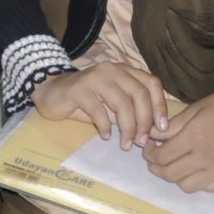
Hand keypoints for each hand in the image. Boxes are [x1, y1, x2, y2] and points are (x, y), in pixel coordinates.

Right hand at [32, 58, 167, 149]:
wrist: (52, 93)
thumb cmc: (87, 101)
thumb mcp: (113, 105)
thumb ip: (131, 113)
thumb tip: (152, 133)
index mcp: (125, 71)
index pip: (152, 83)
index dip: (160, 106)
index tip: (161, 129)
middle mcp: (113, 69)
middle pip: (139, 94)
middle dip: (144, 121)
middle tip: (141, 142)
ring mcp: (95, 77)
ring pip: (122, 102)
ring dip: (127, 127)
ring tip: (125, 144)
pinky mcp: (79, 89)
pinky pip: (99, 110)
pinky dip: (105, 126)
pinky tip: (104, 136)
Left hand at [146, 93, 213, 192]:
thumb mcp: (196, 109)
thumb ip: (172, 125)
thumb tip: (151, 135)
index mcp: (194, 138)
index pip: (162, 156)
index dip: (150, 154)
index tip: (149, 148)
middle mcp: (204, 158)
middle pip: (170, 174)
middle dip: (157, 168)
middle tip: (155, 159)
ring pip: (186, 186)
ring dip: (176, 177)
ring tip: (175, 165)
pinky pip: (206, 188)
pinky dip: (197, 182)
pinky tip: (195, 170)